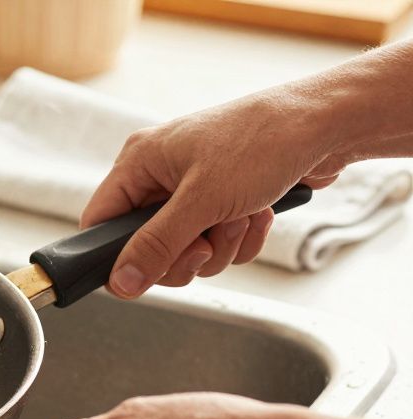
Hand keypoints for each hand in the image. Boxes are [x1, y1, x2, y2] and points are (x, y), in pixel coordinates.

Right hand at [88, 90, 348, 297]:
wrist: (328, 124)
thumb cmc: (263, 141)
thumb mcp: (202, 201)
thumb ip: (156, 246)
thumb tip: (121, 282)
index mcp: (139, 162)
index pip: (101, 222)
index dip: (116, 256)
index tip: (141, 276)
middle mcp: (161, 175)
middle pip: (146, 246)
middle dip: (185, 253)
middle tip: (206, 242)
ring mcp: (194, 188)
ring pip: (186, 250)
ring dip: (220, 245)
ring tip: (243, 215)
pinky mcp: (224, 199)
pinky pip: (216, 243)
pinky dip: (240, 238)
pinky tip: (258, 214)